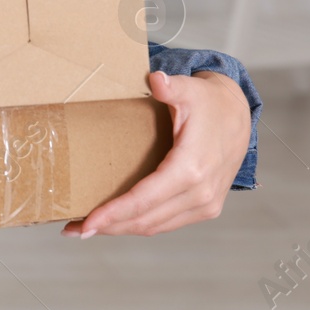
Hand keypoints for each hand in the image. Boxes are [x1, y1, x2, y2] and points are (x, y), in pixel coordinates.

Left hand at [61, 69, 251, 238]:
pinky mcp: (206, 207)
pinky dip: (140, 225)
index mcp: (192, 169)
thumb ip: (172, 87)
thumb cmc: (208, 102)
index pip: (145, 199)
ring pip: (155, 226)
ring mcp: (206, 204)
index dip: (114, 213)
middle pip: (146, 219)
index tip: (86, 222)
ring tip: (85, 228)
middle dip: (108, 227)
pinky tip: (116, 222)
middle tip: (72, 229)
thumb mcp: (191, 89)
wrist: (237, 116)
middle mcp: (201, 193)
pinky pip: (167, 223)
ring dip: (121, 229)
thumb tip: (157, 80)